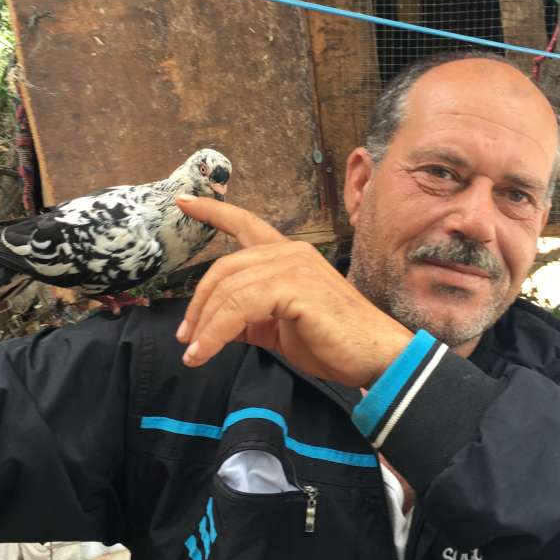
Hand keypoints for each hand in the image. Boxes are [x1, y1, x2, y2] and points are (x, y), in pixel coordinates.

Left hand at [174, 196, 414, 387]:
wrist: (375, 357)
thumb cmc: (334, 343)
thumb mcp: (281, 329)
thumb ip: (251, 320)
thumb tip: (217, 327)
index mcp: (288, 256)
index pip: (246, 225)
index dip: (213, 212)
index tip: (184, 202)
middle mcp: (290, 252)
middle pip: (225, 268)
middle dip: (198, 303)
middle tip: (186, 338)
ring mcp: (293, 266)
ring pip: (228, 290)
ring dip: (204, 325)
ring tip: (194, 354)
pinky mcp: (295, 287)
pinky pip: (240, 307)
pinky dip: (216, 332)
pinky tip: (206, 351)